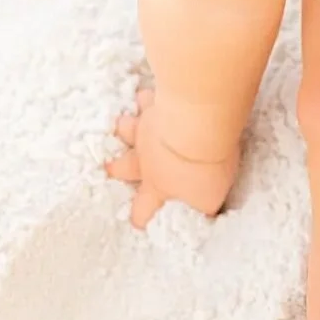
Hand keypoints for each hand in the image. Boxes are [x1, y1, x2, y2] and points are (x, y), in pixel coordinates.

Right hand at [106, 89, 239, 228]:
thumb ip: (202, 207)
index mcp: (157, 187)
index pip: (143, 209)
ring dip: (124, 128)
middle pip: (122, 167)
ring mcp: (145, 131)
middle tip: (110, 167)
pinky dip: (145, 99)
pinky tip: (146, 96)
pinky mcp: (153, 105)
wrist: (197, 128)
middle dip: (116, 169)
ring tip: (124, 126)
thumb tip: (205, 215)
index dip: (140, 218)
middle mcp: (145, 160)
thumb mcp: (208, 200)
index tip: (138, 222)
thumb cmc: (202, 170)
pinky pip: (145, 100)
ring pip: (125, 130)